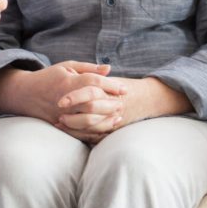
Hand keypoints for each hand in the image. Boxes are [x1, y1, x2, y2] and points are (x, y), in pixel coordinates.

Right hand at [0, 61, 125, 141]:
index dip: (111, 85)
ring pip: (87, 121)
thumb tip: (109, 69)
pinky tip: (105, 130)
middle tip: (122, 104)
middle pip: (92, 104)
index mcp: (67, 82)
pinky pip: (79, 133)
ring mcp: (60, 114)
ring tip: (118, 118)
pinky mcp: (59, 125)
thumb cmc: (50, 77)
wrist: (25, 93)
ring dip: (105, 121)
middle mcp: (64, 99)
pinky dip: (94, 133)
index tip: (124, 89)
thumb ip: (88, 68)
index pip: (93, 83)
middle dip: (110, 104)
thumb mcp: (67, 66)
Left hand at [63, 76, 191, 139]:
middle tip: (59, 114)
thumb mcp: (106, 77)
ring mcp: (113, 118)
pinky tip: (67, 130)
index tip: (61, 102)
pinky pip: (94, 135)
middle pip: (90, 113)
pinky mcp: (112, 128)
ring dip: (74, 126)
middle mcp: (112, 105)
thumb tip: (74, 73)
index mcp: (109, 90)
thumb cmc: (121, 87)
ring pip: (92, 127)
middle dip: (73, 116)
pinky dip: (79, 134)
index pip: (90, 92)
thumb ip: (91, 71)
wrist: (147, 98)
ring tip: (59, 122)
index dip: (74, 97)